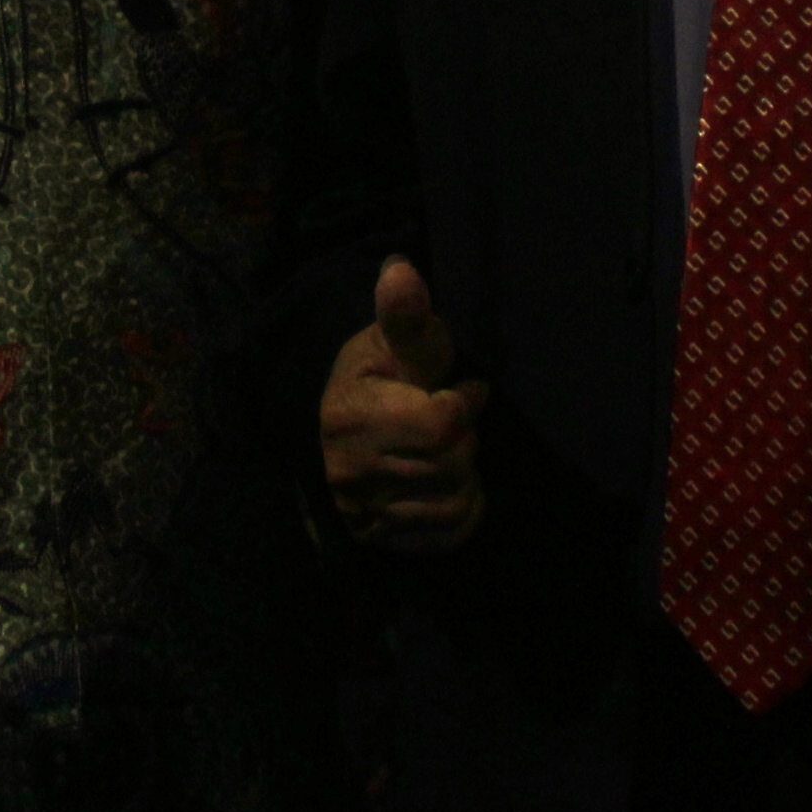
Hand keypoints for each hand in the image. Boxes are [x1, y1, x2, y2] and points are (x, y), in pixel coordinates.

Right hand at [319, 257, 486, 554]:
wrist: (346, 427)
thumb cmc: (381, 377)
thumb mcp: (393, 341)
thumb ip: (405, 315)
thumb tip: (401, 269)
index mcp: (352, 416)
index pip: (441, 424)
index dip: (465, 403)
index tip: (464, 390)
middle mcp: (350, 472)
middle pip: (452, 464)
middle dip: (465, 439)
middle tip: (451, 424)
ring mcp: (363, 514)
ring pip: (454, 501)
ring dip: (466, 475)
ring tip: (447, 452)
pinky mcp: (381, 541)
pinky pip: (450, 533)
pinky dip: (464, 509)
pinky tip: (449, 485)